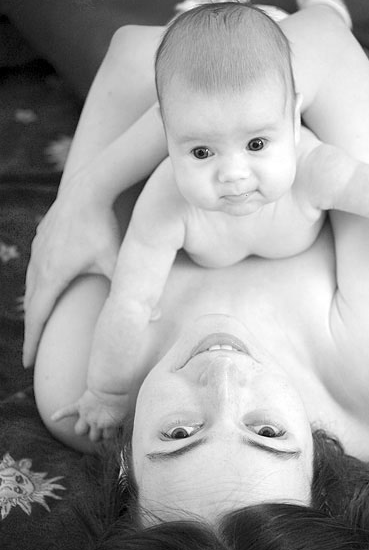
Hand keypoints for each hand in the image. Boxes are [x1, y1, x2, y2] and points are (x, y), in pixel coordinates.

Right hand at [23, 173, 119, 367]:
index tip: (29, 363)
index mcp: (52, 275)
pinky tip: (47, 281)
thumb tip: (158, 316)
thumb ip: (134, 287)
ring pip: (32, 283)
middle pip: (31, 304)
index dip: (33, 343)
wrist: (88, 186)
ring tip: (39, 320)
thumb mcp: (117, 259)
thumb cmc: (103, 224)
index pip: (37, 318)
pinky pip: (38, 265)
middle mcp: (40, 263)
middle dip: (33, 328)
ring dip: (35, 304)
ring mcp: (39, 248)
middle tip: (33, 350)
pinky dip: (39, 281)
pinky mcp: (44, 235)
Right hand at [51, 388, 129, 441]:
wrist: (111, 387)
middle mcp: (95, 423)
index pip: (107, 437)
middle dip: (96, 435)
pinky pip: (67, 411)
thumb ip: (119, 420)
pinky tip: (53, 418)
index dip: (109, 434)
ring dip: (83, 430)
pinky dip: (60, 414)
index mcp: (108, 425)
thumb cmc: (119, 397)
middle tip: (99, 429)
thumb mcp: (124, 411)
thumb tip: (120, 425)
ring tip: (87, 427)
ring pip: (80, 431)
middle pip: (93, 438)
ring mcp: (86, 415)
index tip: (111, 429)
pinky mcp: (79, 406)